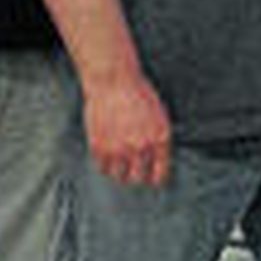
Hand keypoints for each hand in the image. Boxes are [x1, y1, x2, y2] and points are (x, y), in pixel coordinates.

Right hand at [83, 72, 170, 186]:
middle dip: (137, 176)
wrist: (114, 80)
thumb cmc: (139, 92)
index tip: (153, 180)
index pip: (161, 172)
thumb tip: (157, 156)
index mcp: (160, 138)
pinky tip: (107, 157)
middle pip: (138, 178)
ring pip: (119, 176)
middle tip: (134, 172)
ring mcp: (119, 149)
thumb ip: (158, 137)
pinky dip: (105, 165)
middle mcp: (141, 147)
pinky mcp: (99, 147)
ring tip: (119, 165)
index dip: (157, 178)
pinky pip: (102, 167)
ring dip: (119, 172)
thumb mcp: (159, 114)